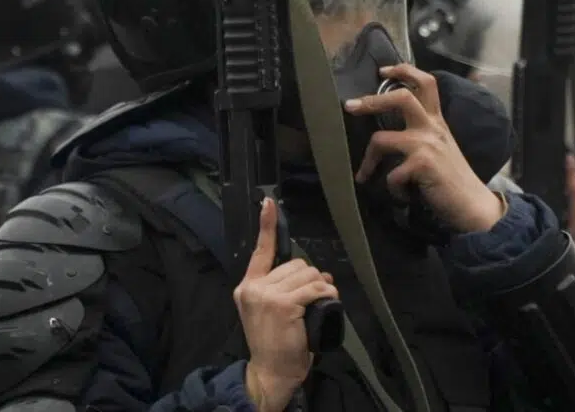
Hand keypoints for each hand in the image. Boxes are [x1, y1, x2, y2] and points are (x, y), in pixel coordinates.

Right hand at [235, 198, 337, 411]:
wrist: (271, 372)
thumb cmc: (273, 343)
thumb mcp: (266, 311)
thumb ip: (277, 288)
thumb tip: (312, 273)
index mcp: (247, 286)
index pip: (259, 250)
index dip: (266, 224)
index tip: (268, 202)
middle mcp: (254, 287)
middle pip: (294, 264)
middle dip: (309, 278)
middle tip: (314, 297)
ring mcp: (268, 295)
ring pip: (307, 274)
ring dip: (320, 287)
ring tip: (319, 304)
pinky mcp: (284, 305)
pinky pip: (314, 289)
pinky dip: (326, 295)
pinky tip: (327, 304)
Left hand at [346, 64, 505, 233]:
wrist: (473, 206)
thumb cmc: (452, 178)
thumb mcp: (439, 146)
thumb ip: (421, 132)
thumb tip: (388, 126)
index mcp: (436, 121)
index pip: (426, 83)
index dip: (404, 70)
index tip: (383, 71)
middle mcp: (432, 127)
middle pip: (402, 98)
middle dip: (371, 100)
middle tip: (350, 106)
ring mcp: (427, 145)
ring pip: (381, 140)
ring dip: (368, 160)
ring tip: (364, 175)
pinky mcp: (422, 165)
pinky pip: (391, 174)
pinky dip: (391, 189)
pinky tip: (400, 195)